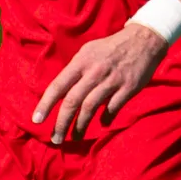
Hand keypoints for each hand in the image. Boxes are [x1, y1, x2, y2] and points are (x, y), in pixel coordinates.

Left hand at [30, 25, 166, 144]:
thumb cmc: (111, 48)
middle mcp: (94, 71)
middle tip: (56, 139)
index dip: (45, 104)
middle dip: (61, 123)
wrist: (144, 40)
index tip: (36, 120)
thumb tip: (62, 92)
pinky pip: (113, 108)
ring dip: (80, 126)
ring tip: (74, 137)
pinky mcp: (128, 88)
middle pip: (72, 101)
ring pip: (90, 108)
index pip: (58, 85)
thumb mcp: (88, 51)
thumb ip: (76, 70)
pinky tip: (102, 124)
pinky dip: (105, 119)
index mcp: (81, 61)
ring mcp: (112, 80)